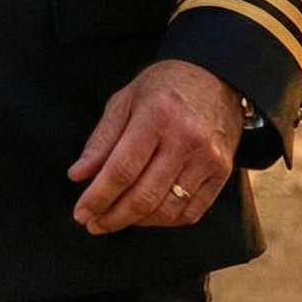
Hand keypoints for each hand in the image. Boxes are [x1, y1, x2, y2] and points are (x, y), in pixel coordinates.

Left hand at [68, 59, 241, 233]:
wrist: (215, 77)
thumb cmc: (162, 87)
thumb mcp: (123, 101)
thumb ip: (101, 140)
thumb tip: (78, 176)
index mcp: (156, 117)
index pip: (122, 170)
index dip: (98, 197)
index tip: (81, 213)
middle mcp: (186, 140)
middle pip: (145, 195)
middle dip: (113, 217)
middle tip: (93, 224)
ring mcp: (208, 159)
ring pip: (169, 209)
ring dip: (138, 222)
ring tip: (116, 219)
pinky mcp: (223, 172)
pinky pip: (192, 212)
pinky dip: (166, 221)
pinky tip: (147, 217)